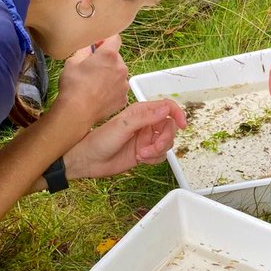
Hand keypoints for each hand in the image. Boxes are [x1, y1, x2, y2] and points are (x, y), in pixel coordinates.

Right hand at [55, 36, 128, 127]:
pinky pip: (118, 89)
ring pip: (118, 74)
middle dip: (106, 60)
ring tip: (94, 84)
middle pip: (116, 58)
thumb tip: (89, 47)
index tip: (97, 45)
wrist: (77, 112)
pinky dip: (111, 89)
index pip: (115, 38)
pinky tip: (98, 95)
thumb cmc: (73, 85)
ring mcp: (124, 85)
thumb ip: (84, 50)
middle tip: (91, 67)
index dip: (105, 39)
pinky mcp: (124, 98)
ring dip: (109, 75)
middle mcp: (121, 68)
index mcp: (109, 55)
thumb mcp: (72, 61)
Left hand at [65, 99, 186, 177]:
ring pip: (166, 143)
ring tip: (143, 154)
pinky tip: (141, 159)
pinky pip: (160, 155)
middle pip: (170, 128)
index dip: (177, 114)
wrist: (87, 161)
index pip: (167, 108)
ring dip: (159, 151)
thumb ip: (145, 116)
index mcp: (141, 112)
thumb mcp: (122, 126)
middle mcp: (145, 124)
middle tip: (153, 147)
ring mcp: (145, 139)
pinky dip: (155, 159)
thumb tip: (166, 108)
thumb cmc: (98, 141)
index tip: (183, 125)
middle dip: (165, 139)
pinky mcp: (144, 153)